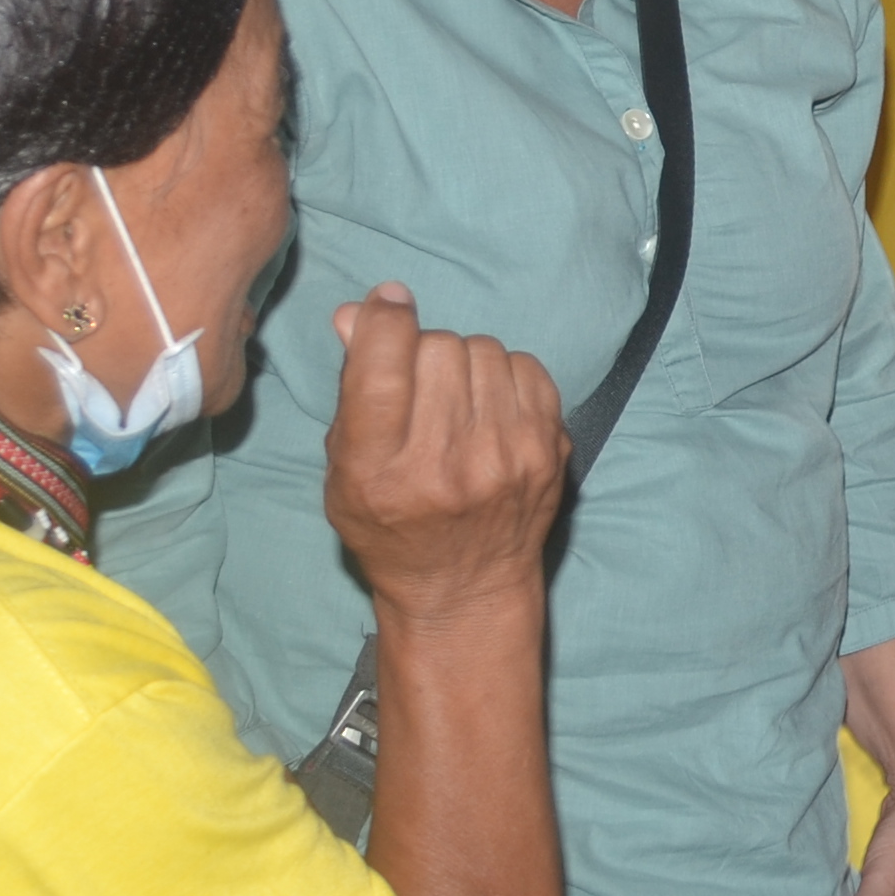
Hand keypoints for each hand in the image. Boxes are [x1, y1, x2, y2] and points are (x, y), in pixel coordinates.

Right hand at [322, 285, 568, 623]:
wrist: (463, 588)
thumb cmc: (390, 527)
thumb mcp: (346, 469)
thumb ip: (352, 390)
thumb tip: (360, 313)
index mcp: (378, 469)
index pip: (384, 363)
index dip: (384, 319)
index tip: (387, 307)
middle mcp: (444, 463)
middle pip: (437, 346)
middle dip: (422, 350)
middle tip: (420, 385)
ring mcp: (504, 457)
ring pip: (483, 349)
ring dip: (465, 362)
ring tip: (455, 401)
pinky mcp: (549, 452)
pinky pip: (526, 366)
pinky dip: (504, 375)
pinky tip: (490, 408)